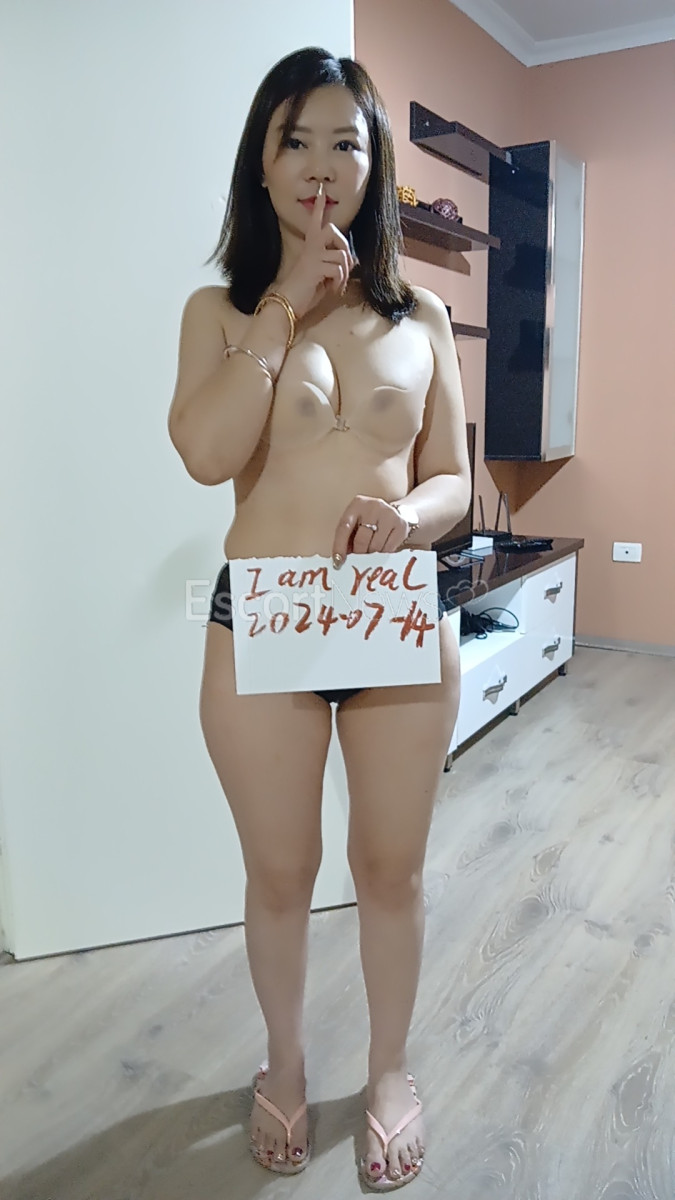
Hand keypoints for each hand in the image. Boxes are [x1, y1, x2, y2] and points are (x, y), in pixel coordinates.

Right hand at [274, 185, 356, 319]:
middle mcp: (310, 248)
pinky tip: (333, 290)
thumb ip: (333, 265)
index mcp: (310, 248)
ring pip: (342, 254)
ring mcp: (313, 256)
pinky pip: (339, 269)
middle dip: (345, 245)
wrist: (288, 303)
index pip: (315, 222)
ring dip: (345, 273)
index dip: (318, 206)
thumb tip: (351, 261)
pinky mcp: (316, 267)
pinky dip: (340, 282)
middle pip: (333, 230)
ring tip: (338, 285)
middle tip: (346, 264)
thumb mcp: (322, 276)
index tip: (321, 190)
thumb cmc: (304, 291)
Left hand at [331, 496, 410, 567]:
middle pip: (361, 539)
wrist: (393, 513)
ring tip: (371, 550)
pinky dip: (383, 554)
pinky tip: (382, 548)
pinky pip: (389, 549)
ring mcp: (389, 514)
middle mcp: (374, 506)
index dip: (339, 546)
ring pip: (376, 546)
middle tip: (359, 557)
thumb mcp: (354, 523)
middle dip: (359, 553)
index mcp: (357, 504)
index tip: (337, 562)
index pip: (344, 527)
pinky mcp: (401, 525)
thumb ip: (346, 538)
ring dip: (371, 555)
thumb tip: (339, 562)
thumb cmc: (367, 521)